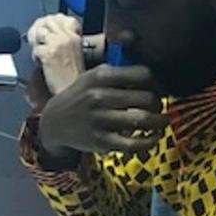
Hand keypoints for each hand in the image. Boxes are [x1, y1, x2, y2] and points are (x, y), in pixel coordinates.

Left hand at [27, 14, 85, 95]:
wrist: (73, 91)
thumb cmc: (74, 78)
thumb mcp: (75, 53)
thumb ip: (65, 41)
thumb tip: (50, 34)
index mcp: (75, 37)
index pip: (62, 18)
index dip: (51, 21)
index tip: (47, 27)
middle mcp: (66, 38)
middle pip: (48, 21)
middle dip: (40, 28)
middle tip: (38, 39)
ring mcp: (56, 45)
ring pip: (40, 32)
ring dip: (37, 42)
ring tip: (40, 52)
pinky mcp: (47, 54)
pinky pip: (35, 48)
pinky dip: (35, 56)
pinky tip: (40, 63)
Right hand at [37, 63, 167, 160]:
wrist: (55, 122)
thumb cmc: (81, 97)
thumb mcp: (92, 76)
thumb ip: (119, 72)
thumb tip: (153, 74)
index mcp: (100, 76)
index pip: (142, 74)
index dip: (156, 82)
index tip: (156, 89)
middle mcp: (99, 95)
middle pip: (147, 97)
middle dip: (158, 103)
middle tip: (157, 106)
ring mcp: (99, 119)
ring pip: (143, 120)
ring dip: (160, 121)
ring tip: (161, 121)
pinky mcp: (101, 140)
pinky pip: (134, 143)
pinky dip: (150, 141)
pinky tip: (152, 137)